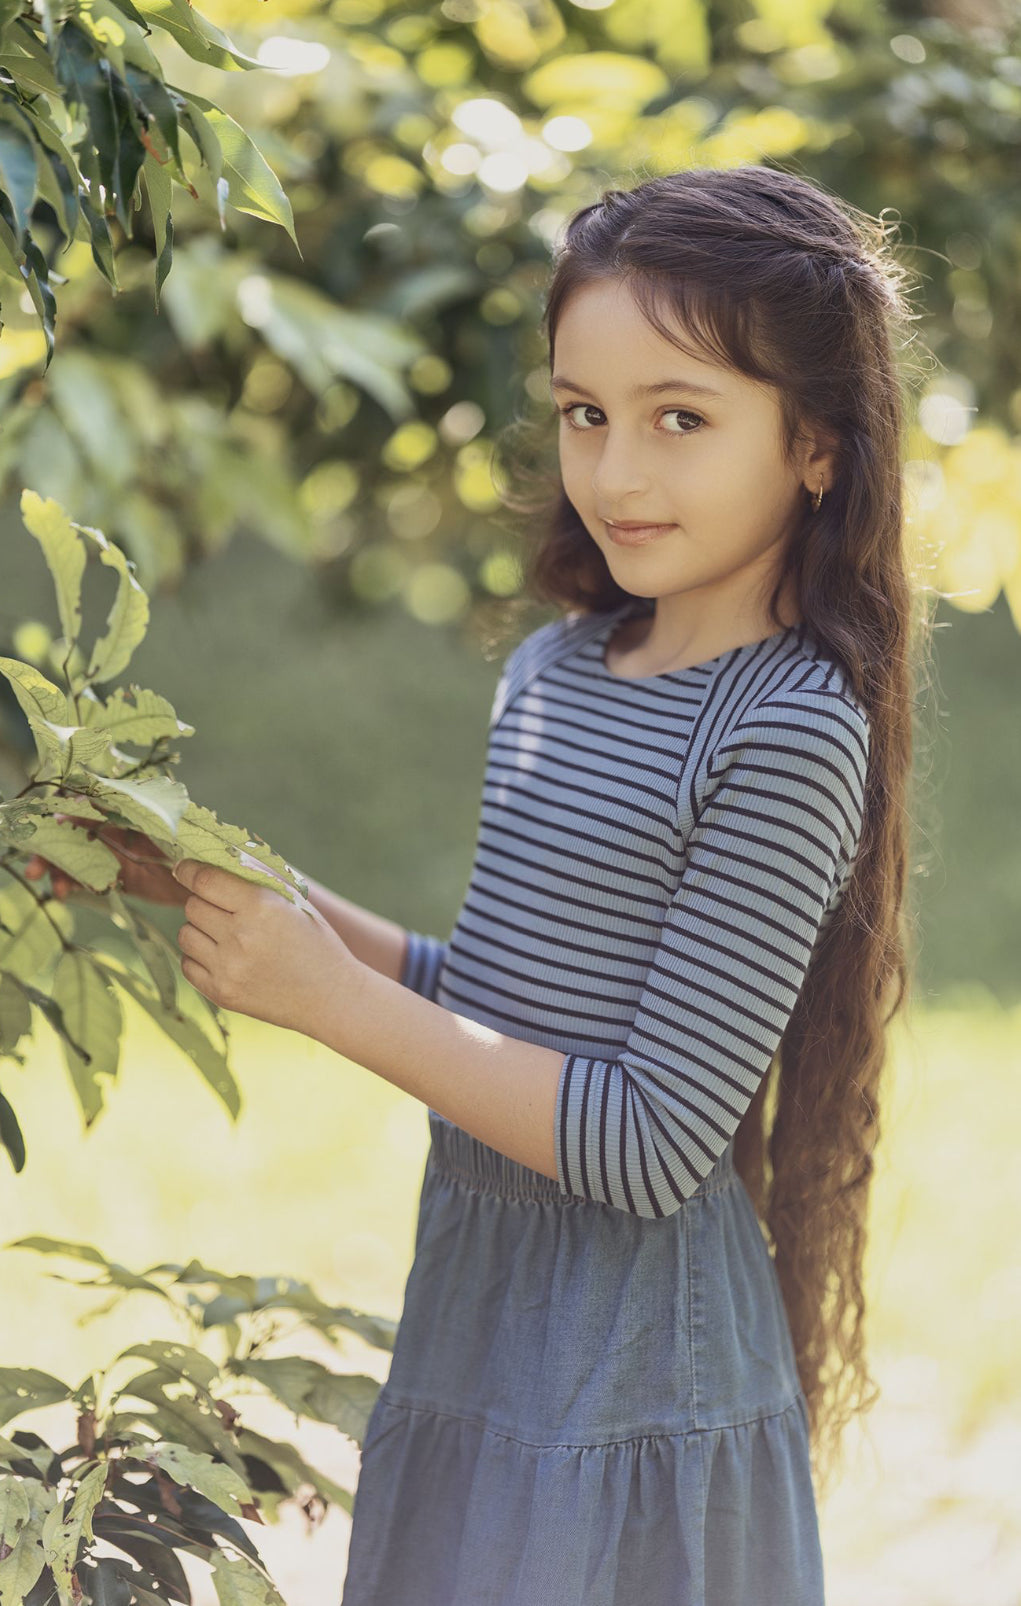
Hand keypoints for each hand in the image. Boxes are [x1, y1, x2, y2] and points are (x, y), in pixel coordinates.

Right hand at [23, 816, 186, 905]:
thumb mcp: (161, 828)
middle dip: (50, 848)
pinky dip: (71, 884)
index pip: (87, 805)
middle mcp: (115, 829)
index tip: (54, 826)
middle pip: (72, 833)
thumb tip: (94, 809)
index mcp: (126, 810)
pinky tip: (64, 893)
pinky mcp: (116, 877)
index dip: (66, 814)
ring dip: (58, 870)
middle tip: (36, 867)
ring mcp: (113, 854)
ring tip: (56, 889)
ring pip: (74, 858)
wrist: (210, 881)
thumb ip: (129, 818)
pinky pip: (86, 879)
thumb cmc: (193, 845)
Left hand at [171, 857, 354, 1033]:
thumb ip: (258, 877)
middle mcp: (241, 937)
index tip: (184, 868)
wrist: (330, 996)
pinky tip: (224, 956)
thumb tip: (219, 856)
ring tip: (225, 934)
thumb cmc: (315, 941)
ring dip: (200, 929)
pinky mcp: (221, 993)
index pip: (205, 880)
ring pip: (186, 934)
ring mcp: (228, 968)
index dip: (189, 870)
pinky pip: (187, 964)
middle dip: (203, 902)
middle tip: (223, 908)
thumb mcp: (295, 901)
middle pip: (192, 906)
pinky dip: (199, 957)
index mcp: (261, 907)